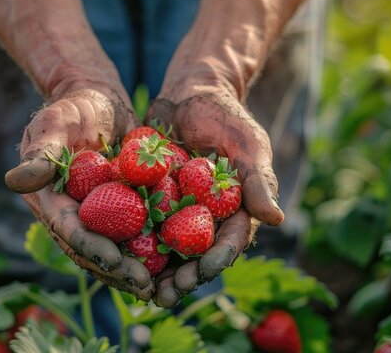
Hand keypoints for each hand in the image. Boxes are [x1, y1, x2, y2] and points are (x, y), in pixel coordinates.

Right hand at [5, 88, 154, 300]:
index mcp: (52, 202)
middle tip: (145, 285)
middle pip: (95, 251)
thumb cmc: (73, 107)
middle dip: (119, 271)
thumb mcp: (55, 123)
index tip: (115, 260)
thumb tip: (15, 180)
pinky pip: (139, 233)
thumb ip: (40, 152)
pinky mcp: (123, 209)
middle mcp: (75, 216)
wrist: (100, 102)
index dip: (91, 247)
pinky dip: (156, 249)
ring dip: (138, 271)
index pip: (70, 231)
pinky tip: (179, 262)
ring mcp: (100, 216)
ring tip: (163, 287)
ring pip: (118, 250)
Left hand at [145, 88, 283, 307]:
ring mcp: (177, 212)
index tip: (201, 271)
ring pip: (165, 249)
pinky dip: (130, 243)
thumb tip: (275, 219)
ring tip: (139, 289)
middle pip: (194, 256)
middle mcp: (206, 218)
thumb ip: (258, 180)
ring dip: (154, 271)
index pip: (227, 242)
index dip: (215, 260)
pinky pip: (139, 225)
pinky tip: (115, 256)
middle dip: (181, 277)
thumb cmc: (226, 117)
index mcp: (234, 212)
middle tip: (164, 295)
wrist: (190, 95)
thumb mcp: (247, 144)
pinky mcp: (150, 201)